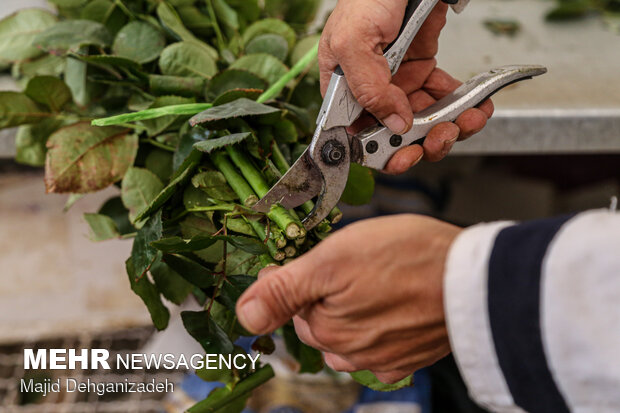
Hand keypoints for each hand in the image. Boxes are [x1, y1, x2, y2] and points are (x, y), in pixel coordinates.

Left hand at [236, 215, 460, 382]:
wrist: (475, 279)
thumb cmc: (409, 259)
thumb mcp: (333, 259)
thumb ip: (284, 289)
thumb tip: (246, 315)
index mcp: (325, 328)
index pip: (292, 305)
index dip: (303, 277)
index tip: (325, 259)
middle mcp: (350, 352)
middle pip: (320, 319)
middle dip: (329, 293)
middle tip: (359, 265)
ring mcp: (382, 359)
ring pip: (350, 331)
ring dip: (357, 308)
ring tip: (382, 280)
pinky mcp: (409, 357)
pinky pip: (381, 342)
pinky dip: (383, 324)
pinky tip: (398, 302)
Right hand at [319, 0, 492, 173]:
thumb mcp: (356, 41)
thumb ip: (369, 88)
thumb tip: (393, 124)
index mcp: (344, 88)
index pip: (357, 132)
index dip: (380, 151)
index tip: (403, 156)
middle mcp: (371, 89)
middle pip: (395, 133)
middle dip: (421, 142)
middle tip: (439, 138)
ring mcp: (399, 79)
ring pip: (423, 119)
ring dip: (448, 126)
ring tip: (468, 119)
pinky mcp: (424, 66)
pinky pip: (444, 95)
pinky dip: (463, 104)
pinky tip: (476, 106)